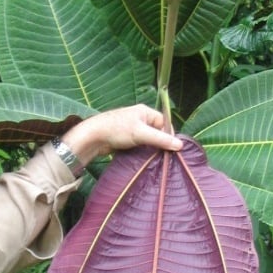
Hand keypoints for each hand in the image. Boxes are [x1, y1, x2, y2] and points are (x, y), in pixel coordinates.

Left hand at [61, 104, 181, 166]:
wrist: (93, 137)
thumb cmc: (116, 129)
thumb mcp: (141, 133)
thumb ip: (160, 139)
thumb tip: (180, 145)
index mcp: (145, 112)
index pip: (164, 122)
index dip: (169, 135)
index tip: (171, 149)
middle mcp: (139, 119)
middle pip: (157, 132)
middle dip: (160, 143)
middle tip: (164, 156)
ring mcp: (132, 130)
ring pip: (148, 141)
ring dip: (151, 150)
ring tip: (155, 160)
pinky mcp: (126, 140)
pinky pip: (139, 146)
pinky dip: (142, 153)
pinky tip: (144, 160)